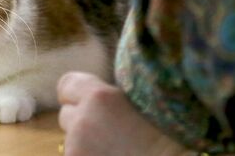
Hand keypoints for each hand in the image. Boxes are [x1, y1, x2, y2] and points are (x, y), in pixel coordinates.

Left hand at [57, 72, 188, 155]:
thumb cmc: (168, 138)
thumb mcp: (140, 105)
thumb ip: (110, 98)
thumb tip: (94, 96)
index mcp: (99, 97)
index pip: (66, 85)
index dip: (77, 94)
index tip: (88, 103)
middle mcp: (82, 121)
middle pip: (67, 115)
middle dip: (82, 122)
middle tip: (111, 134)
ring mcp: (76, 149)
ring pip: (71, 142)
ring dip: (86, 146)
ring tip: (118, 151)